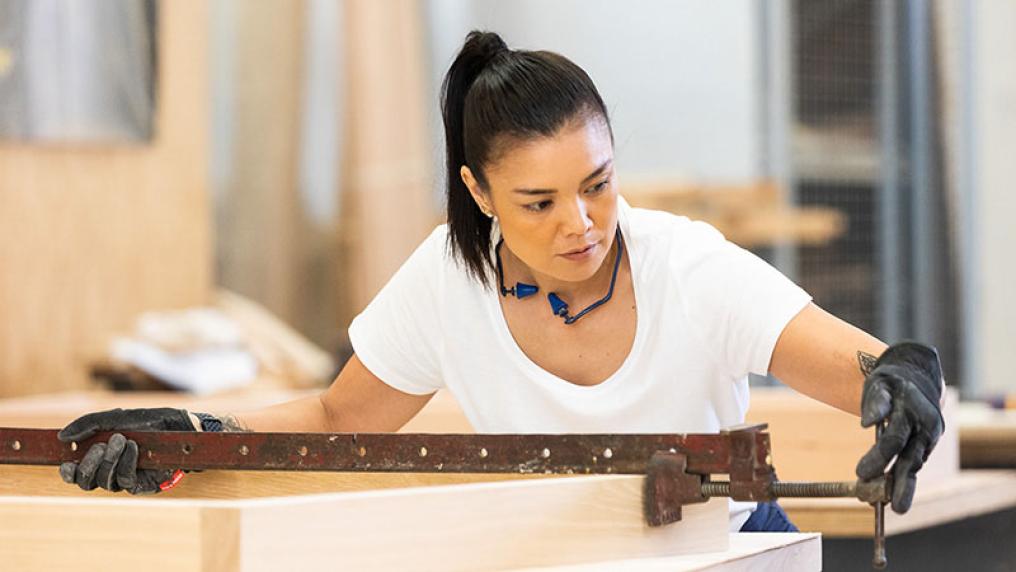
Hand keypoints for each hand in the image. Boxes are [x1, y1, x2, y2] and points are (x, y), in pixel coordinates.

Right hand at [57, 408, 196, 493]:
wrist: (179, 426)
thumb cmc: (148, 422)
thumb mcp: (116, 417)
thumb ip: (88, 425)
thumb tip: (62, 437)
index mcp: (99, 457)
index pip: (75, 474)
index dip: (68, 473)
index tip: (67, 463)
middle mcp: (109, 471)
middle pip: (85, 482)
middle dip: (89, 463)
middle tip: (102, 445)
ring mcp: (125, 479)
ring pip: (104, 482)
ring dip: (110, 460)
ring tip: (123, 439)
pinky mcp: (142, 485)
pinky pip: (125, 481)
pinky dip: (126, 463)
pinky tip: (134, 449)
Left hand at [855, 342, 944, 512]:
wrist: (916, 376)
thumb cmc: (891, 381)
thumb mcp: (880, 383)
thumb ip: (876, 402)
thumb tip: (867, 422)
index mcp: (912, 410)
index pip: (894, 439)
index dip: (878, 458)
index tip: (860, 473)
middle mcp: (926, 426)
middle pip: (910, 460)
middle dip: (902, 485)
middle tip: (896, 508)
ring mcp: (929, 437)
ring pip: (915, 465)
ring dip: (904, 487)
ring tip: (896, 507)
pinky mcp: (927, 445)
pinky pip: (914, 464)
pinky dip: (903, 479)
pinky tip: (892, 495)